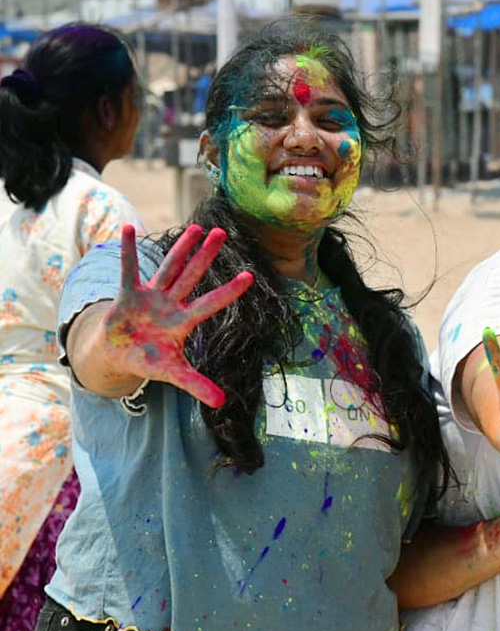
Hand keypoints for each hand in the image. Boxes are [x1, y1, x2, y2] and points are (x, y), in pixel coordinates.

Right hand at [101, 224, 253, 407]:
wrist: (119, 356)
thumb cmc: (149, 361)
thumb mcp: (173, 373)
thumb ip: (196, 385)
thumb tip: (222, 403)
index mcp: (183, 322)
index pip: (211, 303)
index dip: (228, 291)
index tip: (249, 275)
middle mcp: (171, 304)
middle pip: (192, 275)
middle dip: (206, 255)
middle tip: (222, 232)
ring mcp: (151, 297)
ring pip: (169, 267)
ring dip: (180, 247)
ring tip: (196, 226)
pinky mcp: (128, 295)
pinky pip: (128, 269)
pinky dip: (126, 251)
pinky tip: (127, 227)